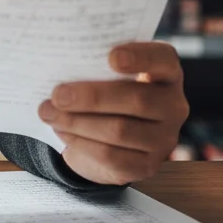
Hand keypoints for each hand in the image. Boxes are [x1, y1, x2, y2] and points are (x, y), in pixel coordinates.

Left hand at [38, 42, 188, 185]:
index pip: (163, 59)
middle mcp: (173, 105)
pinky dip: (81, 142)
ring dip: (78, 122)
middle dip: (92, 97)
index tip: (111, 57)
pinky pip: (111, 156)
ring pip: (120, 131)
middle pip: (137, 99)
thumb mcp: (105, 71)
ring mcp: (164, 139)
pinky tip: (61, 130)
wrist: (107, 134)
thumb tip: (60, 60)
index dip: (140, 57)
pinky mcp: (147, 165)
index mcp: (166, 72)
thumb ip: (95, 63)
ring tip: (49, 112)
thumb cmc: (105, 88)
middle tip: (58, 94)